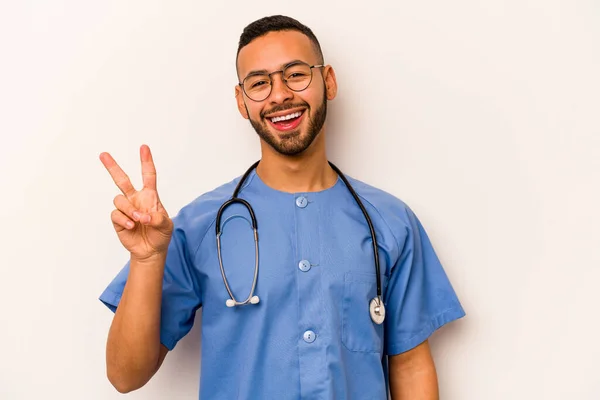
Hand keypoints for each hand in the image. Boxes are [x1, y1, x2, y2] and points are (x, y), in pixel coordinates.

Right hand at [100, 145, 173, 261]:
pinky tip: (132, 226)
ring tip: (138, 220)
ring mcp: (126, 209)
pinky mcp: (118, 220)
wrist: (151, 250)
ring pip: (119, 199)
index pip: (148, 175)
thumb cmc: (160, 234)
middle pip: (122, 179)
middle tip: (103, 154)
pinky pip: (116, 214)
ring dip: (129, 209)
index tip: (144, 147)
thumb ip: (158, 219)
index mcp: (150, 196)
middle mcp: (135, 199)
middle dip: (112, 167)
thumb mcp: (166, 226)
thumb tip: (144, 216)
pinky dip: (124, 220)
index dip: (146, 161)